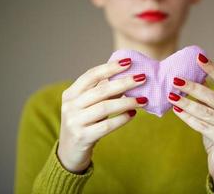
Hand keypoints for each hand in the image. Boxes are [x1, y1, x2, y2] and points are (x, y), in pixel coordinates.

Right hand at [58, 58, 147, 173]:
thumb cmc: (84, 123)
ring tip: (143, 99)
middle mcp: (70, 106)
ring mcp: (74, 122)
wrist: (70, 151)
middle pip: (100, 90)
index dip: (110, 67)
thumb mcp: (88, 106)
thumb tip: (127, 78)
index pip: (91, 75)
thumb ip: (103, 92)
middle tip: (142, 78)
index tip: (128, 62)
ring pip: (104, 107)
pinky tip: (133, 114)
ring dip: (127, 102)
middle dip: (124, 82)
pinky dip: (122, 119)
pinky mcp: (82, 137)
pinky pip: (106, 126)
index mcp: (70, 94)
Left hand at [167, 54, 213, 191]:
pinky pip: (202, 126)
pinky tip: (176, 111)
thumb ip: (212, 99)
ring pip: (206, 111)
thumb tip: (193, 79)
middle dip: (193, 87)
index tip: (198, 57)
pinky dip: (187, 117)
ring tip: (171, 95)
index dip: (213, 69)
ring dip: (186, 102)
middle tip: (175, 80)